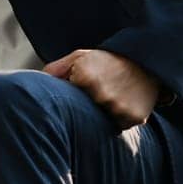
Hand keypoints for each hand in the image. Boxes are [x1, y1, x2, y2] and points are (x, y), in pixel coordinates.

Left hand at [42, 48, 159, 129]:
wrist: (147, 61)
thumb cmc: (107, 60)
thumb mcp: (80, 57)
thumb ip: (56, 70)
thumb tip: (35, 84)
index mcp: (84, 77)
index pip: (65, 100)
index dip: (71, 97)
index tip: (79, 90)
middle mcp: (101, 93)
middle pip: (82, 113)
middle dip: (86, 107)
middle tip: (99, 93)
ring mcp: (118, 106)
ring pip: (100, 122)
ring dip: (103, 115)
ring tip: (112, 97)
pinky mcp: (133, 117)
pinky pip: (118, 126)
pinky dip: (119, 120)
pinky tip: (124, 104)